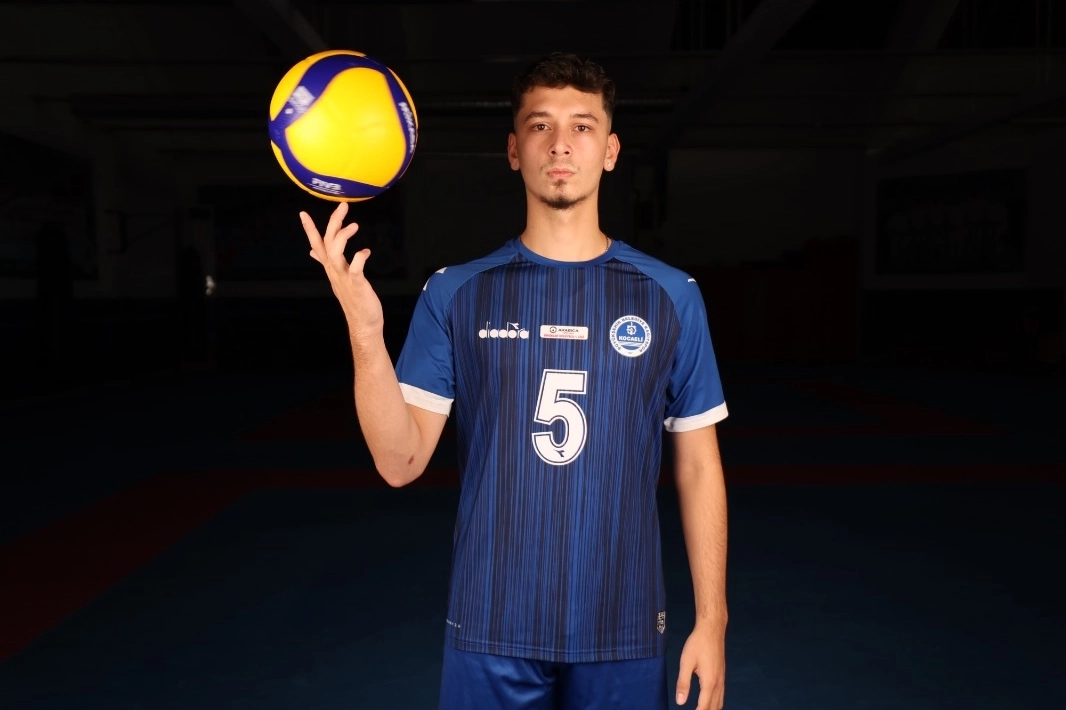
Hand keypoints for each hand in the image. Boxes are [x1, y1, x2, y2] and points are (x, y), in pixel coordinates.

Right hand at [301, 202, 383, 340]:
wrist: (363, 323)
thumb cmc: (354, 299)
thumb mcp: (339, 278)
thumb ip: (326, 263)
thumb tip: (313, 251)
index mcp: (331, 268)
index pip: (317, 244)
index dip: (310, 229)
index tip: (303, 213)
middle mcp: (334, 271)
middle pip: (327, 243)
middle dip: (333, 223)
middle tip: (342, 206)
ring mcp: (344, 279)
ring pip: (335, 254)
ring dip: (342, 237)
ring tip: (354, 225)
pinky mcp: (357, 286)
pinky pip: (355, 270)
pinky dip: (359, 259)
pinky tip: (365, 251)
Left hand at [675, 622, 724, 708]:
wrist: (712, 630)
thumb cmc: (698, 643)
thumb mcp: (686, 662)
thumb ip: (683, 683)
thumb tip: (680, 702)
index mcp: (709, 682)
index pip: (704, 707)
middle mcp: (718, 683)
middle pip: (714, 708)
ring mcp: (722, 679)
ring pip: (719, 703)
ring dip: (711, 709)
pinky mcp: (722, 676)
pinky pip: (721, 695)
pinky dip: (715, 703)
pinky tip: (708, 702)